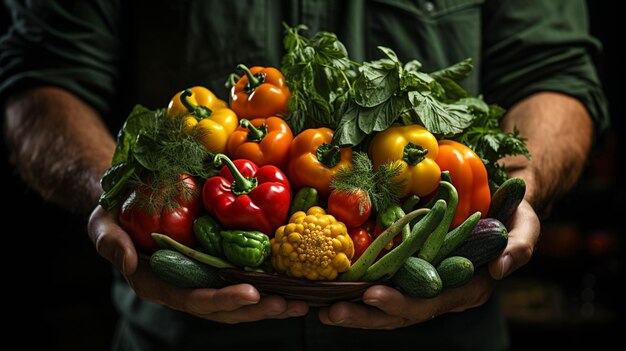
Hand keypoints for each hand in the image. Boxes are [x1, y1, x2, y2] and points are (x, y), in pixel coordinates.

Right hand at [87, 205, 308, 322]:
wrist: (125, 206)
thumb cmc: (112, 215)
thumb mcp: (101, 224)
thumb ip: (110, 243)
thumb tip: (127, 262)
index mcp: (160, 285)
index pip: (194, 299)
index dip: (222, 299)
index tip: (250, 292)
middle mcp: (185, 287)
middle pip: (226, 308)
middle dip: (259, 309)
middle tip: (291, 304)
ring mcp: (203, 278)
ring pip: (240, 300)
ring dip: (271, 303)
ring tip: (303, 301)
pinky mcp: (216, 265)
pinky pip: (244, 278)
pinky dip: (269, 284)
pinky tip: (294, 282)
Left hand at [318, 199, 539, 328]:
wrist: (501, 205)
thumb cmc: (513, 214)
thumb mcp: (525, 225)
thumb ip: (519, 246)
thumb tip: (501, 268)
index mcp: (469, 288)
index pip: (432, 303)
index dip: (402, 303)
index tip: (373, 296)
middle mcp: (443, 292)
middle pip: (402, 313)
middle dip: (367, 315)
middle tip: (332, 312)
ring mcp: (425, 283)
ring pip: (388, 306)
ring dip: (355, 310)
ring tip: (322, 310)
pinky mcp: (411, 270)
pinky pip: (383, 285)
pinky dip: (357, 290)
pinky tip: (331, 291)